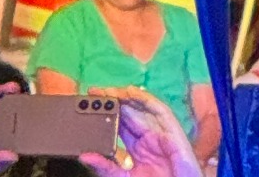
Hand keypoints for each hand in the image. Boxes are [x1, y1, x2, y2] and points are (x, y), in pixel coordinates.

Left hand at [81, 89, 204, 176]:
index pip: (119, 123)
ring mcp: (160, 132)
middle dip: (111, 100)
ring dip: (124, 96)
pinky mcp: (173, 132)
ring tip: (107, 91)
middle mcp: (148, 136)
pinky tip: (130, 92)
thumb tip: (85, 156)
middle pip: (128, 112)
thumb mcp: (125, 176)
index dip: (105, 111)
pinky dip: (146, 99)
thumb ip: (106, 166)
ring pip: (141, 107)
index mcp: (138, 147)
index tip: (89, 103)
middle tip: (94, 92)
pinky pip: (160, 110)